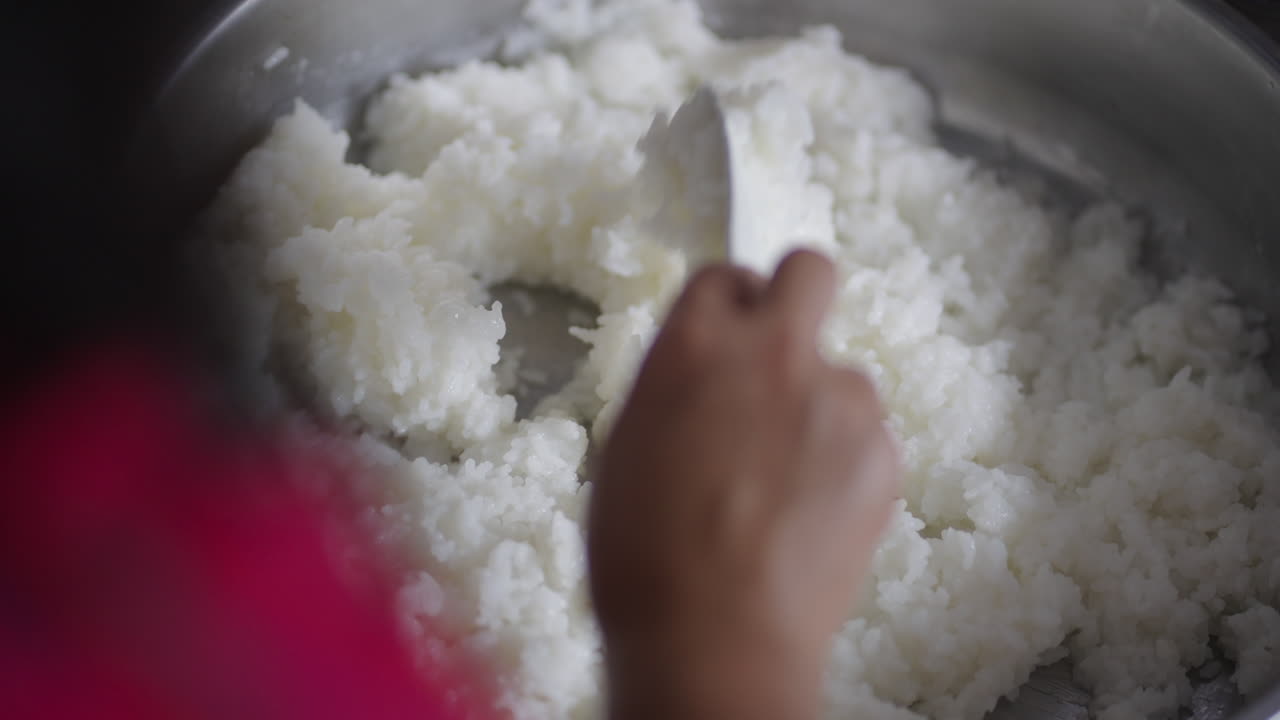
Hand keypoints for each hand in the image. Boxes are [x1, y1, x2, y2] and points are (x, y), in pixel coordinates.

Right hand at [589, 250, 900, 719]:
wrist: (715, 637)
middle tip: (779, 354)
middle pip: (810, 270)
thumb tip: (708, 371)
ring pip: (841, 373)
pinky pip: (866, 435)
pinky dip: (844, 462)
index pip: (726, 274)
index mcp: (697, 343)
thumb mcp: (630, 444)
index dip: (728, 305)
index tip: (729, 333)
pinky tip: (809, 513)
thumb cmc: (646, 555)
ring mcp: (839, 400)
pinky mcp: (882, 453)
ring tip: (783, 482)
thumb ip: (680, 383)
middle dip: (796, 298)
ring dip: (819, 406)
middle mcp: (775, 352)